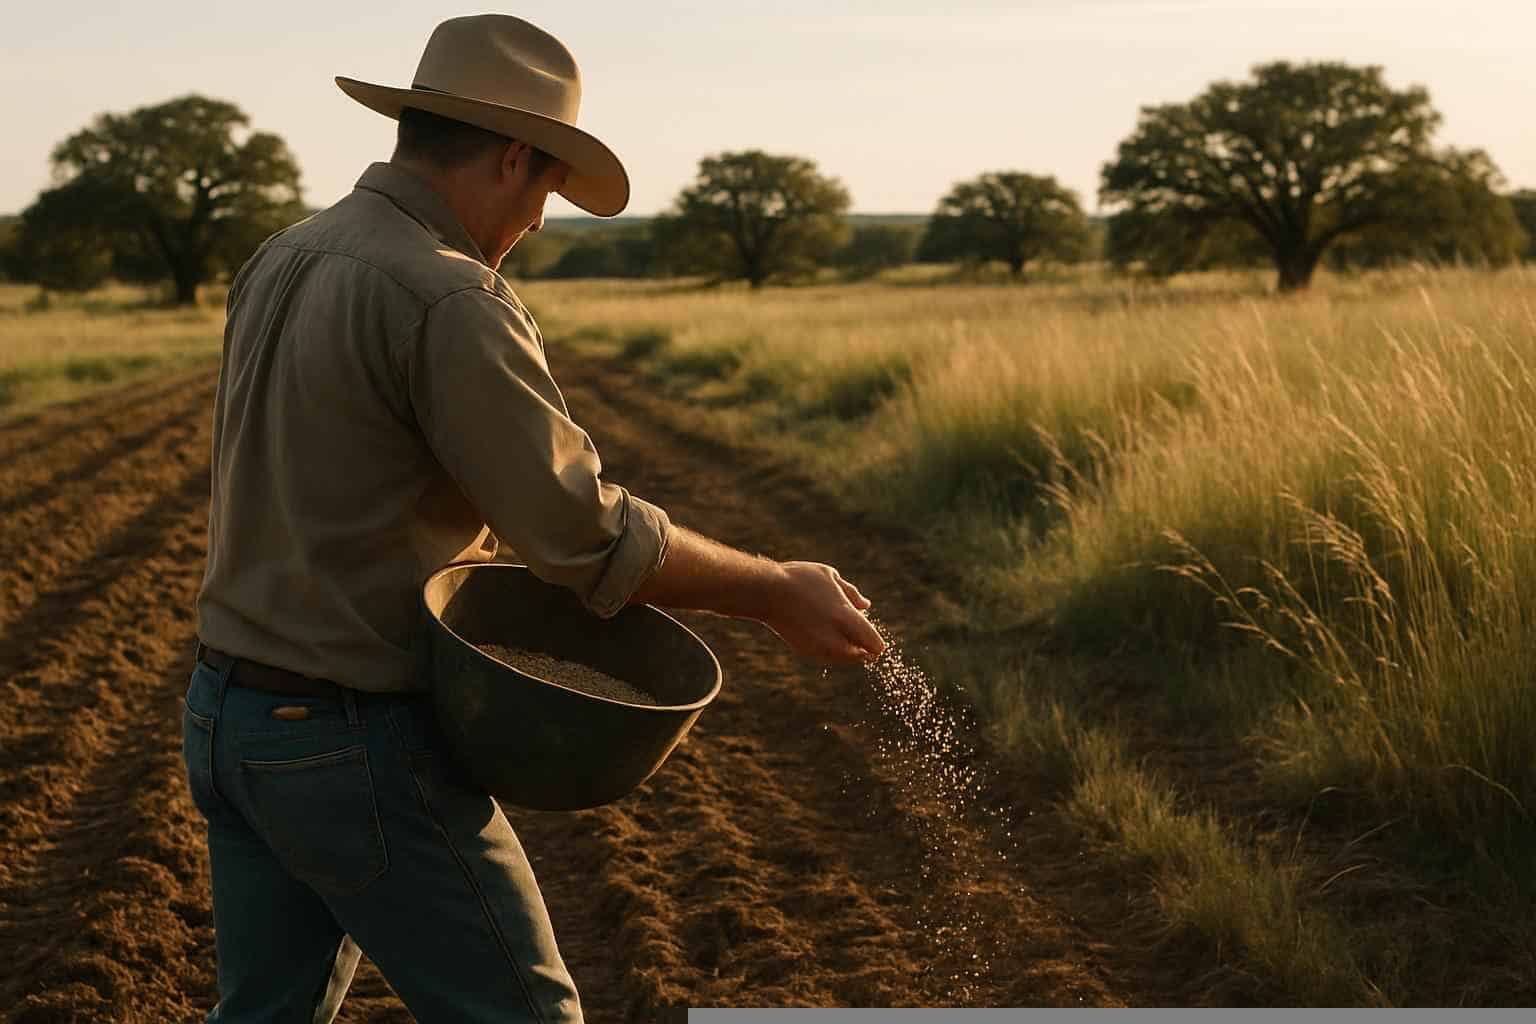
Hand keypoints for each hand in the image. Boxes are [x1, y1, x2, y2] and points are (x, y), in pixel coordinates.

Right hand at [761, 561, 885, 664]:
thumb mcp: (830, 577)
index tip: (877, 642)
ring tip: (852, 642)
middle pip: (861, 656)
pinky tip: (832, 640)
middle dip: (866, 651)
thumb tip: (866, 607)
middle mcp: (834, 636)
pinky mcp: (805, 650)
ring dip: (850, 653)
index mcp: (844, 616)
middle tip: (869, 647)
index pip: (872, 642)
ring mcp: (818, 646)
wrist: (767, 592)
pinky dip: (834, 653)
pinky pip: (827, 658)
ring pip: (844, 659)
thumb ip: (851, 594)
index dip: (877, 643)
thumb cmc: (800, 579)